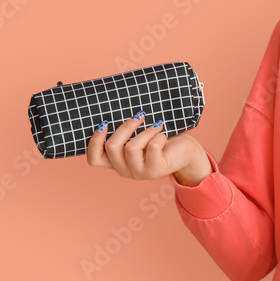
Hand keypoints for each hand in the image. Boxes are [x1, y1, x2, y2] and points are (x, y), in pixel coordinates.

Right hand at [85, 111, 207, 181]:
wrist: (185, 151)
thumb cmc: (159, 138)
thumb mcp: (137, 134)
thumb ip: (124, 130)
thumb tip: (112, 108)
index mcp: (116, 162)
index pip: (94, 159)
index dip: (94, 141)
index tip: (104, 123)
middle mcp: (125, 170)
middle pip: (112, 147)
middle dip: (125, 127)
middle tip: (139, 116)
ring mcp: (140, 173)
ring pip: (131, 148)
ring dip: (145, 131)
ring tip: (156, 124)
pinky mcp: (156, 170)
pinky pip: (152, 148)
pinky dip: (157, 136)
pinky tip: (163, 134)